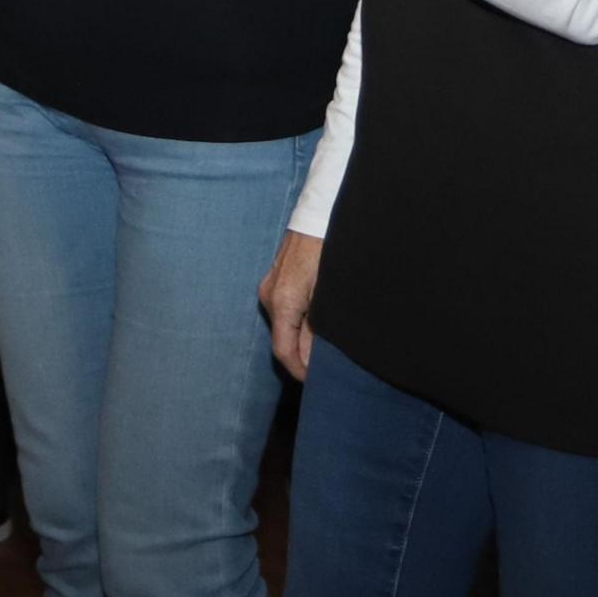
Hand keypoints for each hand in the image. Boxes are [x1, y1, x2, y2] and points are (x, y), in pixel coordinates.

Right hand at [260, 230, 322, 382]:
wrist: (320, 214)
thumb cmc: (328, 252)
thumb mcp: (328, 296)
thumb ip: (317, 330)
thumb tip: (311, 360)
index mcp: (282, 302)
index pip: (283, 351)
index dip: (299, 371)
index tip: (316, 382)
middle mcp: (269, 296)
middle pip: (282, 338)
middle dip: (302, 356)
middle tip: (325, 367)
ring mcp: (270, 285)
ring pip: (284, 324)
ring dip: (301, 338)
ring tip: (325, 346)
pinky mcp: (276, 278)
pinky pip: (284, 309)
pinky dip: (298, 322)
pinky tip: (317, 323)